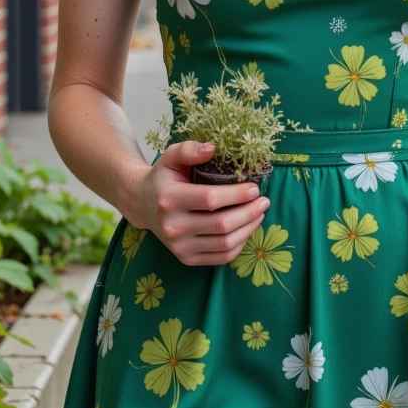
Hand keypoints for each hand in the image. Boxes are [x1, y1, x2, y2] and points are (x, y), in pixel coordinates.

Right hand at [136, 139, 270, 266]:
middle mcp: (172, 227)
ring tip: (260, 214)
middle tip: (264, 201)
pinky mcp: (186, 259)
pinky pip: (221, 257)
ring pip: (224, 243)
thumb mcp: (170, 157)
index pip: (210, 199)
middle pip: (221, 224)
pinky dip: (240, 244)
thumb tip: (212, 148)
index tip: (255, 188)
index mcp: (169, 199)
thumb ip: (189, 150)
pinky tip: (247, 229)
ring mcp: (179, 247)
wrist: (143, 204)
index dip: (237, 195)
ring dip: (249, 229)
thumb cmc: (163, 177)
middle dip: (249, 213)